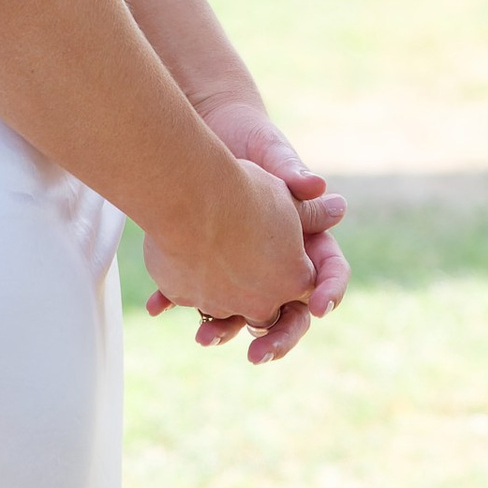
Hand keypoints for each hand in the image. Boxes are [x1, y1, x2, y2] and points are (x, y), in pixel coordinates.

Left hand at [145, 103, 348, 365]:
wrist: (208, 131)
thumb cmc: (249, 137)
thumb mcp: (270, 150)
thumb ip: (291, 170)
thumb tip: (316, 185)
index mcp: (307, 234)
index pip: (329, 272)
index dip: (329, 291)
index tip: (319, 308)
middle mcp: (279, 258)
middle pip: (288, 310)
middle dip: (277, 336)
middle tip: (261, 355)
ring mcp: (243, 265)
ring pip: (241, 310)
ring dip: (223, 327)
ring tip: (203, 337)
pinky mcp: (207, 260)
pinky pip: (197, 293)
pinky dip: (177, 300)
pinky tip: (157, 306)